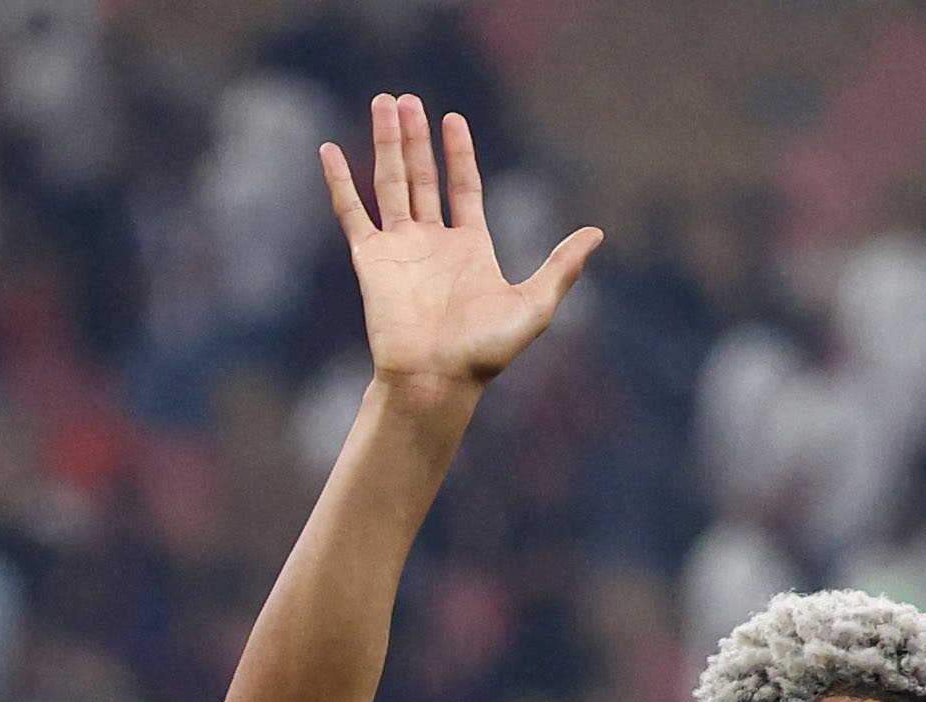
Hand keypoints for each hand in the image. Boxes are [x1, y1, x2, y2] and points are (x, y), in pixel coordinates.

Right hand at [322, 95, 601, 398]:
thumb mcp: (535, 305)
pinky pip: (351, 212)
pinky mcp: (370, 259)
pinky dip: (339, 182)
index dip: (459, 154)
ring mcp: (400, 249)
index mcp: (470, 249)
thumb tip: (597, 234)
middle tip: (407, 99)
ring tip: (383, 102)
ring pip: (390, 183)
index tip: (453, 120)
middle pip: (423, 178)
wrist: (436, 379)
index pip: (464, 188)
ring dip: (386, 143)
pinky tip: (328, 150)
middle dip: (416, 138)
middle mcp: (433, 243)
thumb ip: (562, 267)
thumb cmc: (485, 352)